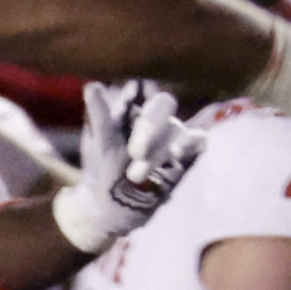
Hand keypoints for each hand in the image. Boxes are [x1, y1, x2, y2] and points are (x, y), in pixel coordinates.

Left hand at [54, 79, 205, 253]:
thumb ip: (98, 116)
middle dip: (151, 125)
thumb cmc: (102, 168)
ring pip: (176, 127)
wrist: (114, 205)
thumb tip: (92, 84)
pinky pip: (198, 139)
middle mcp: (154, 118)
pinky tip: (176, 152)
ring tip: (135, 175)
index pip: (140, 88)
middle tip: (135, 152)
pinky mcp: (189, 152)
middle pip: (163, 104)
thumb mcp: (98, 144)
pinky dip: (189, 143)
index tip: (131, 97)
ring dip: (157, 151)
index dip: (139, 89)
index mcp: (130, 110)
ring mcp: (173, 133)